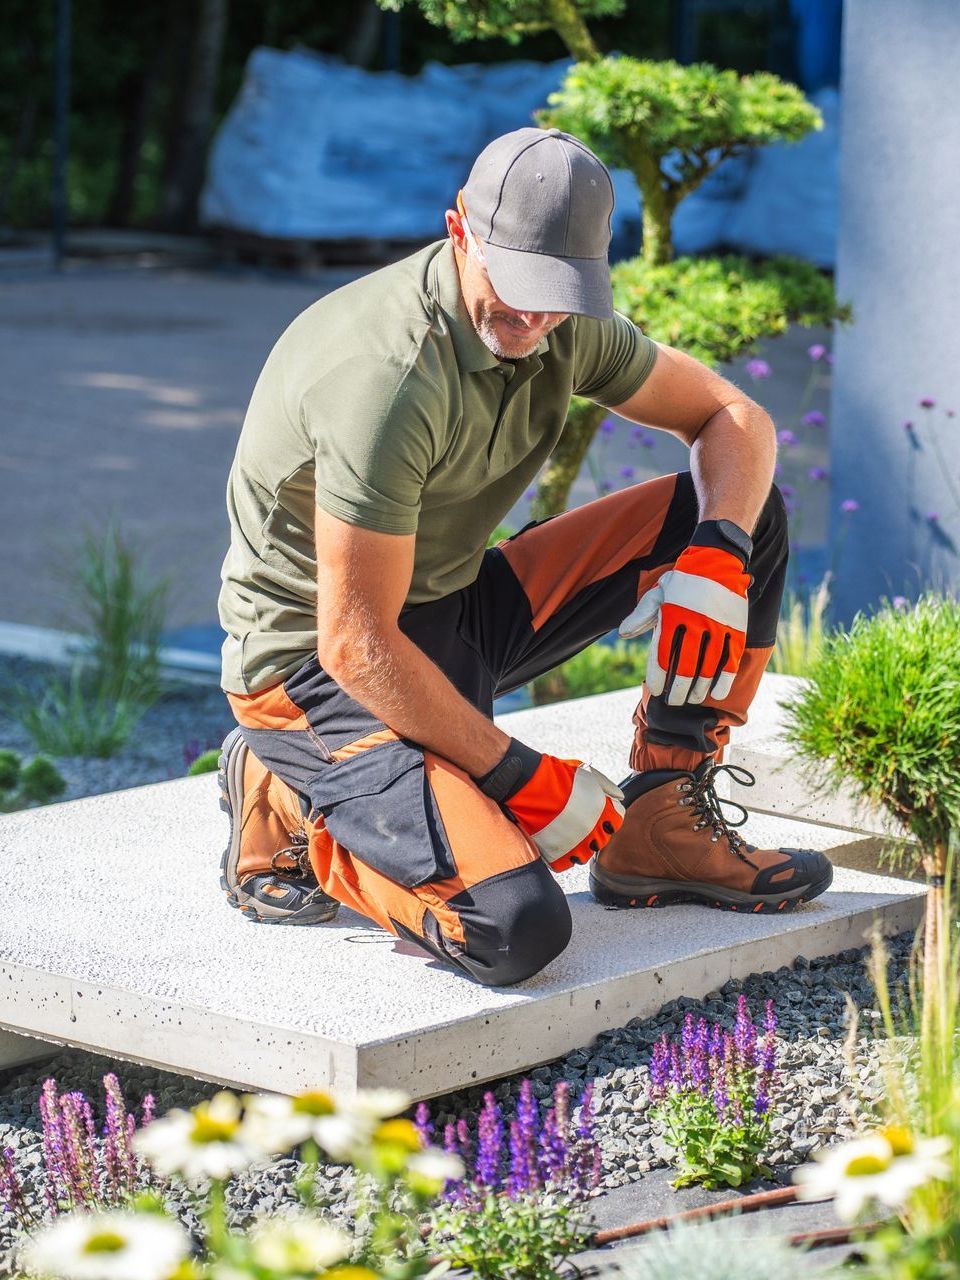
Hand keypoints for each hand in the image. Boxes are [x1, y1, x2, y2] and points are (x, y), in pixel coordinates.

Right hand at [474, 738, 624, 870]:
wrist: (527, 783)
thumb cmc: (555, 775)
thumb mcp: (586, 773)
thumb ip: (605, 786)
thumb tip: (618, 796)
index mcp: (602, 812)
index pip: (615, 824)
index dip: (606, 820)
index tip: (598, 817)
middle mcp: (592, 830)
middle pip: (600, 842)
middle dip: (592, 833)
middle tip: (578, 824)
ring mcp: (574, 844)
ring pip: (583, 856)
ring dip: (577, 847)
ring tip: (565, 834)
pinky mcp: (555, 854)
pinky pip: (564, 864)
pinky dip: (561, 856)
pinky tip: (555, 842)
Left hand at [619, 535, 750, 706]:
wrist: (717, 558)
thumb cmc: (683, 581)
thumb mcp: (658, 594)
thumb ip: (641, 615)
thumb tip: (623, 633)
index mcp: (672, 616)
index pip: (661, 655)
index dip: (658, 676)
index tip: (656, 691)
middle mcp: (694, 623)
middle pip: (685, 667)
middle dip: (679, 689)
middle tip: (674, 701)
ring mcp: (717, 626)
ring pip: (708, 667)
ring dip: (699, 688)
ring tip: (693, 699)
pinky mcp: (736, 627)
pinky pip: (731, 659)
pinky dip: (724, 678)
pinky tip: (717, 692)